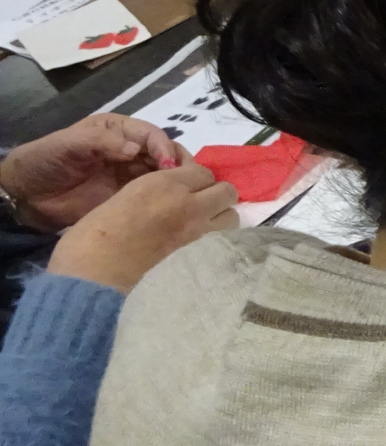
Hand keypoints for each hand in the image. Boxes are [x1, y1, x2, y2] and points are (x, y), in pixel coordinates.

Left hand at [0, 114, 186, 231]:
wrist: (26, 195)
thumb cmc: (44, 161)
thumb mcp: (67, 144)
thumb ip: (100, 141)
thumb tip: (135, 150)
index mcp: (117, 130)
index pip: (150, 134)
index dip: (162, 146)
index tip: (167, 163)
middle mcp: (129, 150)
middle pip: (164, 153)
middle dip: (177, 164)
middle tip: (186, 180)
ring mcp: (131, 175)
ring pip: (165, 175)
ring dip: (177, 182)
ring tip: (185, 194)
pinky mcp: (129, 197)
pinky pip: (154, 196)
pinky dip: (167, 198)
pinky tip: (175, 205)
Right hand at [47, 163, 238, 292]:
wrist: (95, 274)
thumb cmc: (95, 234)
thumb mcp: (125, 196)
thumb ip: (157, 191)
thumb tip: (173, 195)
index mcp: (164, 184)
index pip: (203, 171)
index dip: (197, 178)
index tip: (188, 186)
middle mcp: (189, 204)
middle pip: (226, 190)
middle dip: (217, 193)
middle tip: (200, 202)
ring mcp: (198, 231)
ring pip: (232, 215)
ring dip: (221, 215)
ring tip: (203, 221)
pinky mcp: (200, 256)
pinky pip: (222, 238)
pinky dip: (219, 236)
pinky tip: (202, 241)